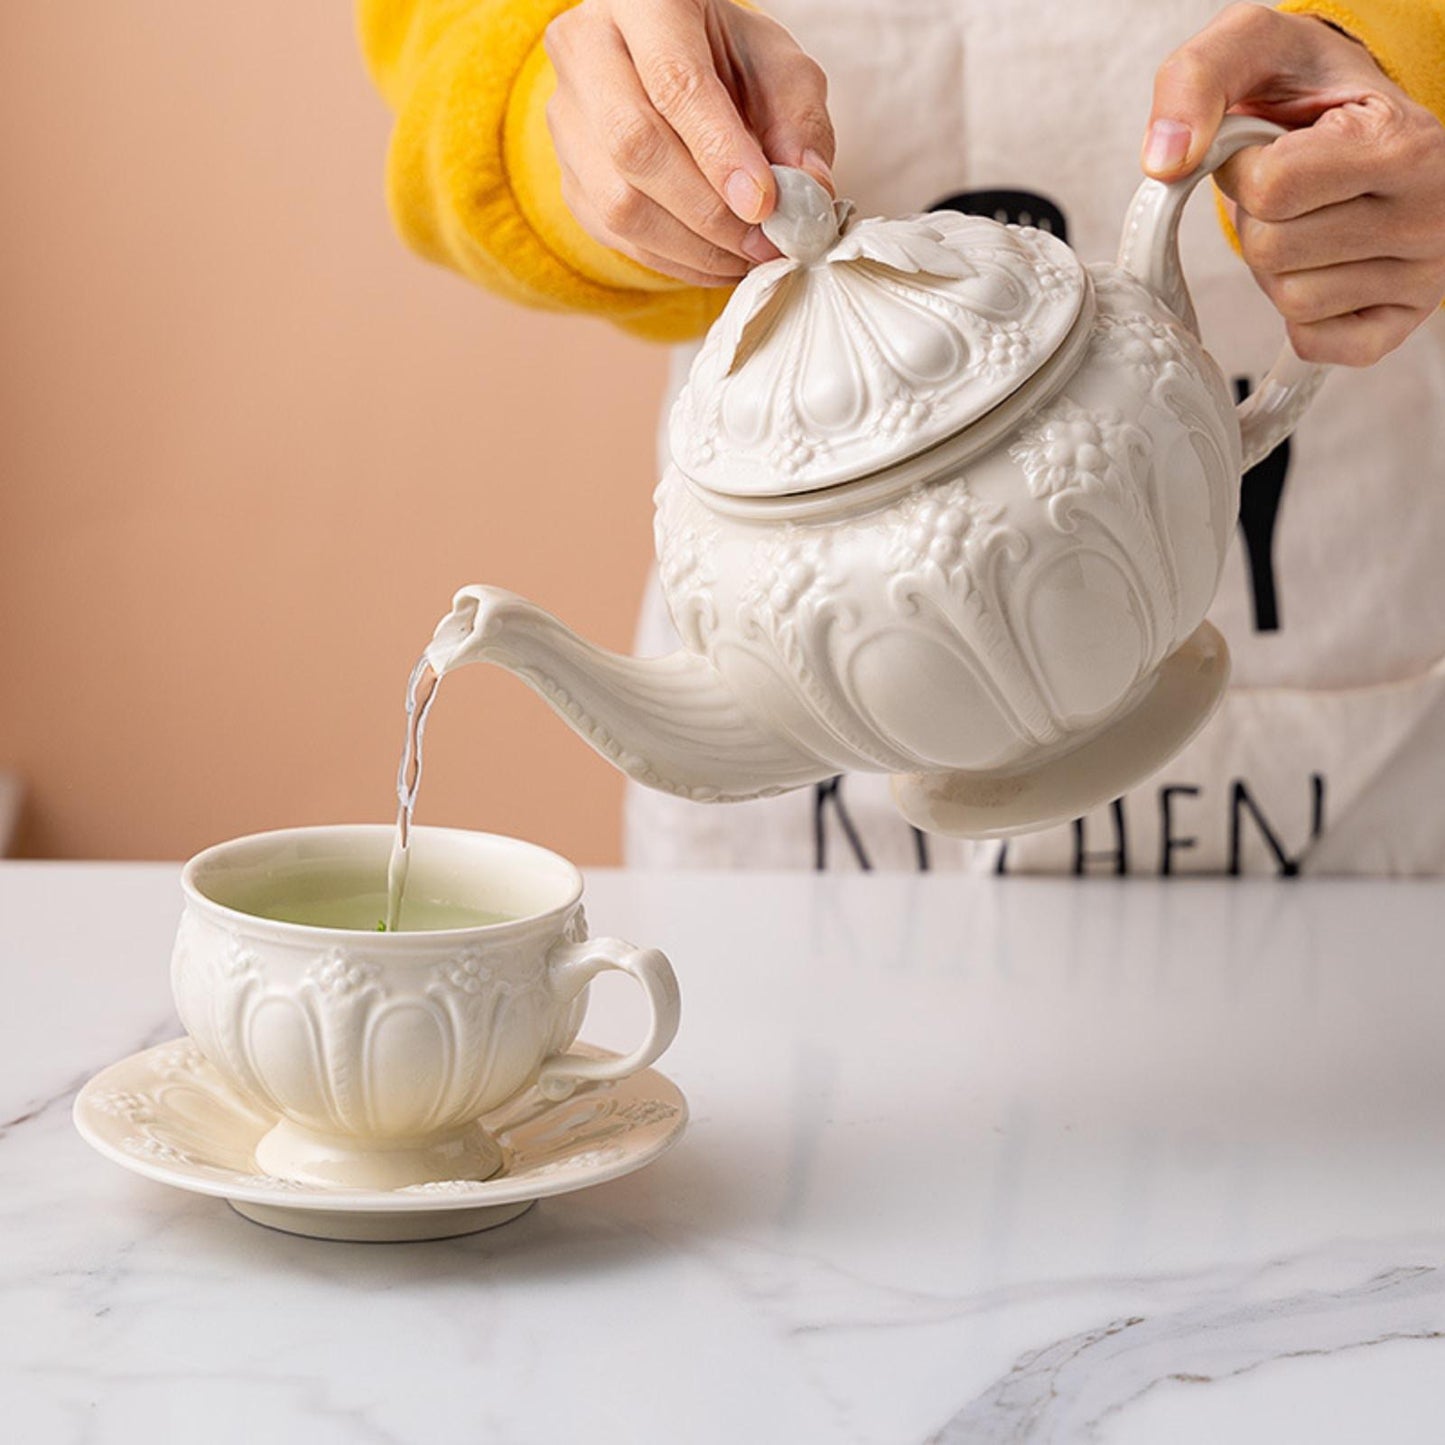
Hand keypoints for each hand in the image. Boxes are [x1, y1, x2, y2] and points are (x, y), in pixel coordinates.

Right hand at [544, 0, 834, 286]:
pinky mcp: (567, 177)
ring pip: (618, 203)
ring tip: (749, 256)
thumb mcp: (776, 66)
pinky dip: (675, 261)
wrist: (666, 64)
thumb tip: (808, 189)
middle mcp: (586, 50)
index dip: (720, 152)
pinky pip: (616, 236)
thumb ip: (799, 120)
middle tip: (765, 242)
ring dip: (694, 247)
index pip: (672, 82)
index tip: (765, 204)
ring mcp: (566, 119)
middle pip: (634, 145)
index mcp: (642, 1)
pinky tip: (719, 260)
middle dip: (708, 211)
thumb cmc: (724, 56)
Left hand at [1143, 3, 1444, 364]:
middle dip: (1258, 219)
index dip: (1243, 171)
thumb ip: (1197, 80)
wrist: (1359, 115)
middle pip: (1273, 251)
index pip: (1271, 189)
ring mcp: (1424, 274)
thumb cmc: (1309, 89)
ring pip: (1291, 300)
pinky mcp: (1401, 321)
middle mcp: (1431, 210)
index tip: (1267, 148)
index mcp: (1402, 141)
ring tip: (1310, 219)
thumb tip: (1164, 160)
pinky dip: (1300, 312)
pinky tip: (1324, 263)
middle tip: (1292, 190)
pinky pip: (1315, 342)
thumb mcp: (1254, 47)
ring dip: (1277, 264)